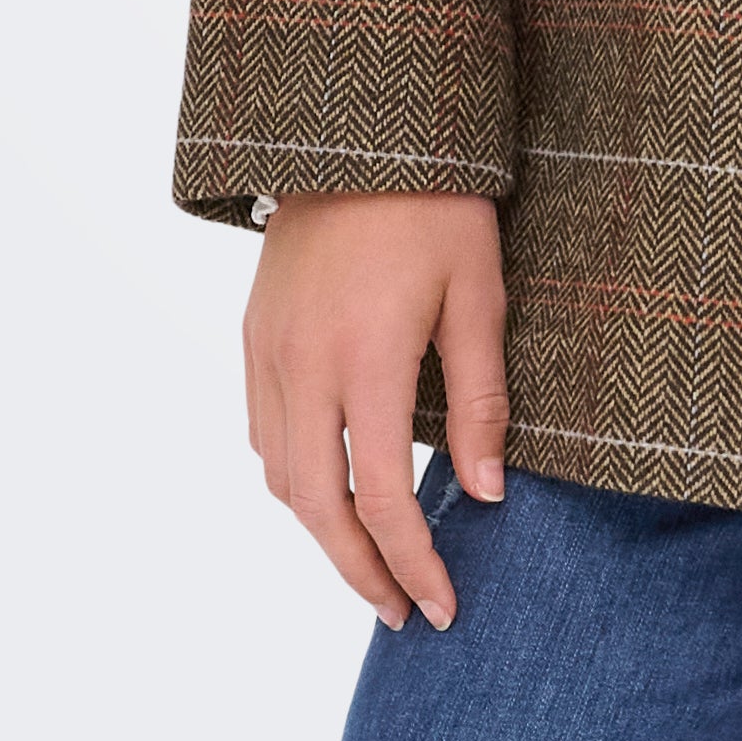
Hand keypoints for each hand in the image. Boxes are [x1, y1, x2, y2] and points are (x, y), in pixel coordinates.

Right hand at [243, 193, 510, 629]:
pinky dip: (294, 478)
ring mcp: (268, 351)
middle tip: (402, 610)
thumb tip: (487, 495)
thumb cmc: (438, 205)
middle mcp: (303, 366)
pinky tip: (331, 486)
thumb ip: (480, 399)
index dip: (412, 564)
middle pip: (317, 508)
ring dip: (322, 530)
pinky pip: (262, 432)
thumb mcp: (479, 294)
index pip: (383, 499)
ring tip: (372, 558)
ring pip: (280, 476)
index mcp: (366, 360)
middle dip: (359, 572)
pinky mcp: (254, 334)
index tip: (441, 607)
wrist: (361, 129)